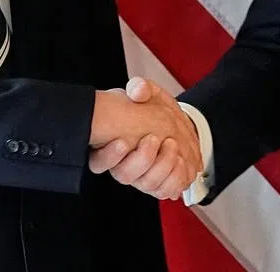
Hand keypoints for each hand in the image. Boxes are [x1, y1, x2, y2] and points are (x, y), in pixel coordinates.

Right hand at [88, 77, 200, 199]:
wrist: (174, 121)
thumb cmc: (152, 108)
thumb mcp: (146, 93)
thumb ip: (140, 88)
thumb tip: (137, 91)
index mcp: (110, 146)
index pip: (98, 161)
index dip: (109, 156)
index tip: (122, 141)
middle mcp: (124, 167)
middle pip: (125, 175)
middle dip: (142, 158)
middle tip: (154, 138)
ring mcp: (142, 178)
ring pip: (147, 184)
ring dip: (163, 166)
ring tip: (172, 146)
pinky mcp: (160, 184)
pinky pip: (166, 190)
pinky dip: (177, 178)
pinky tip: (181, 161)